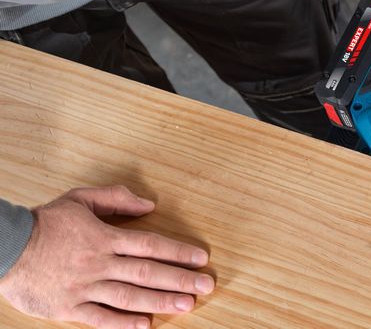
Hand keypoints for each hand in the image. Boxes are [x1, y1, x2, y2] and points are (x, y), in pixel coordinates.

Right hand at [0, 186, 213, 328]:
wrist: (5, 247)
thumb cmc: (46, 222)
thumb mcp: (81, 199)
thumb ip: (117, 198)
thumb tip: (149, 204)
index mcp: (104, 236)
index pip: (150, 245)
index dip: (178, 252)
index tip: (201, 258)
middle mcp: (99, 263)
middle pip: (147, 272)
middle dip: (179, 279)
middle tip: (206, 285)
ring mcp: (84, 287)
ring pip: (129, 296)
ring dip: (160, 301)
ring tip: (187, 304)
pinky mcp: (68, 308)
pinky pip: (100, 319)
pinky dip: (124, 324)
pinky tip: (147, 326)